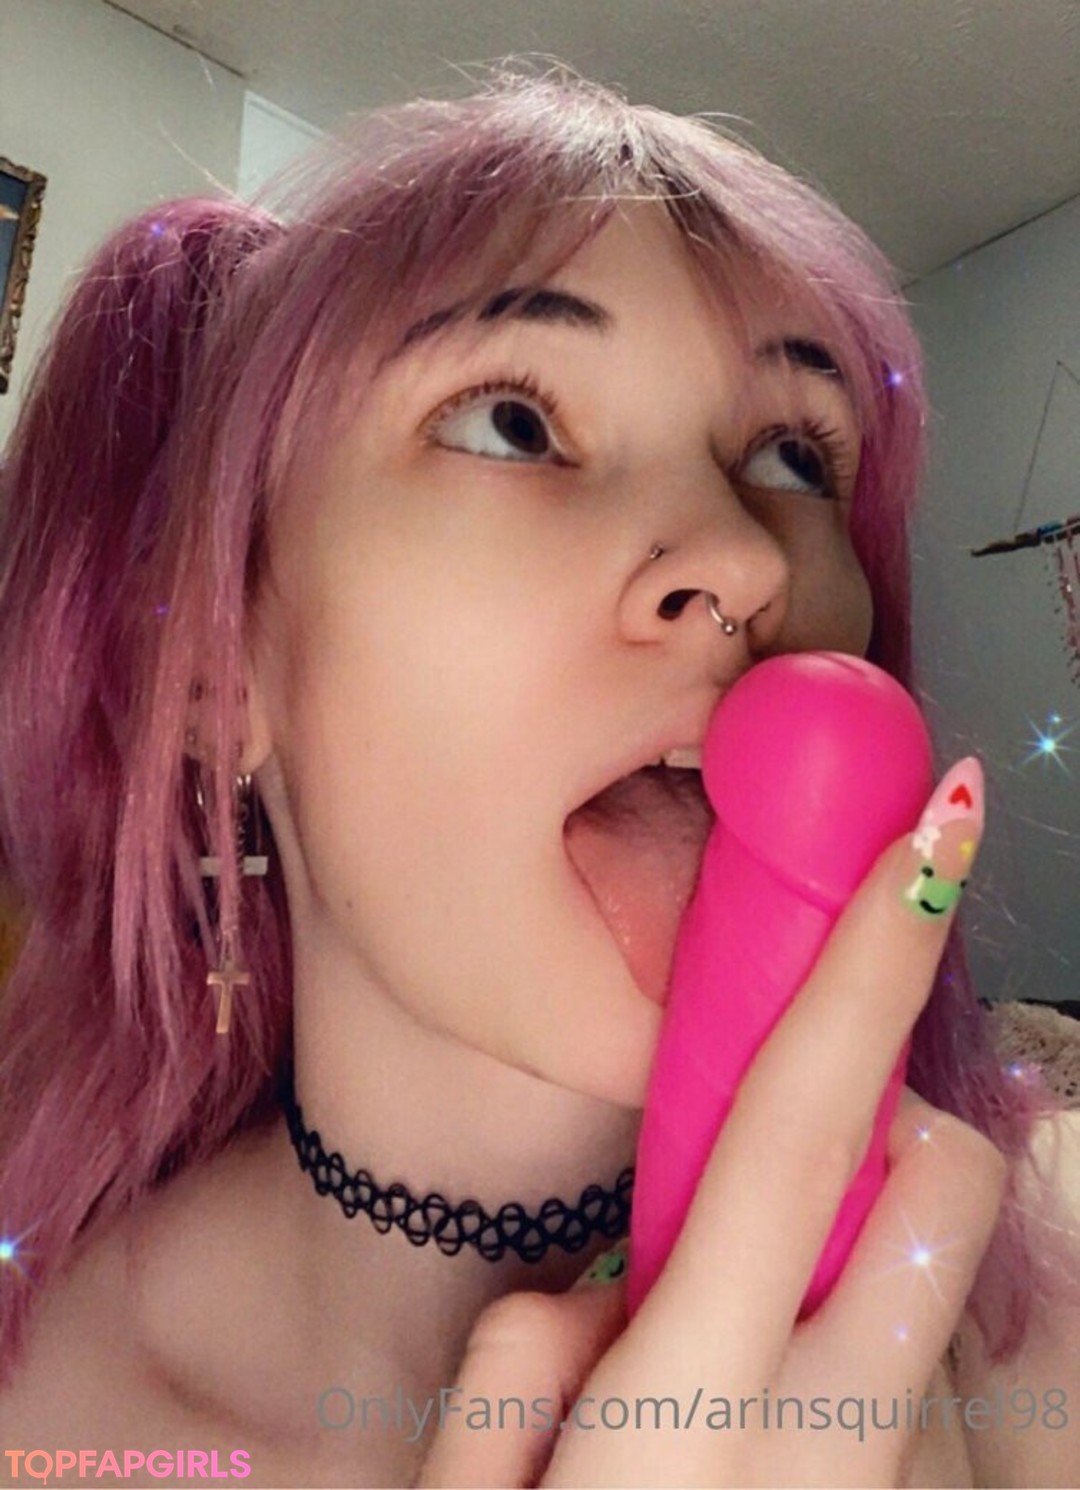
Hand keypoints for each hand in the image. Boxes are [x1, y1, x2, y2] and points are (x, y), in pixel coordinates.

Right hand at [418, 831, 1006, 1487]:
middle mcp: (829, 1431)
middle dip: (898, 1120)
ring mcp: (885, 1476)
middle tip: (776, 1173)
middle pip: (941, 1185)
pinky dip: (850, 1341)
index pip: (793, 1135)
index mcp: (691, 1402)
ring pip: (940, 1272)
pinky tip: (755, 1436)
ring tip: (743, 1337)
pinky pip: (911, 1365)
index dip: (863, 971)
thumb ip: (519, 1360)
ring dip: (867, 1241)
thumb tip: (595, 1293)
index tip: (931, 840)